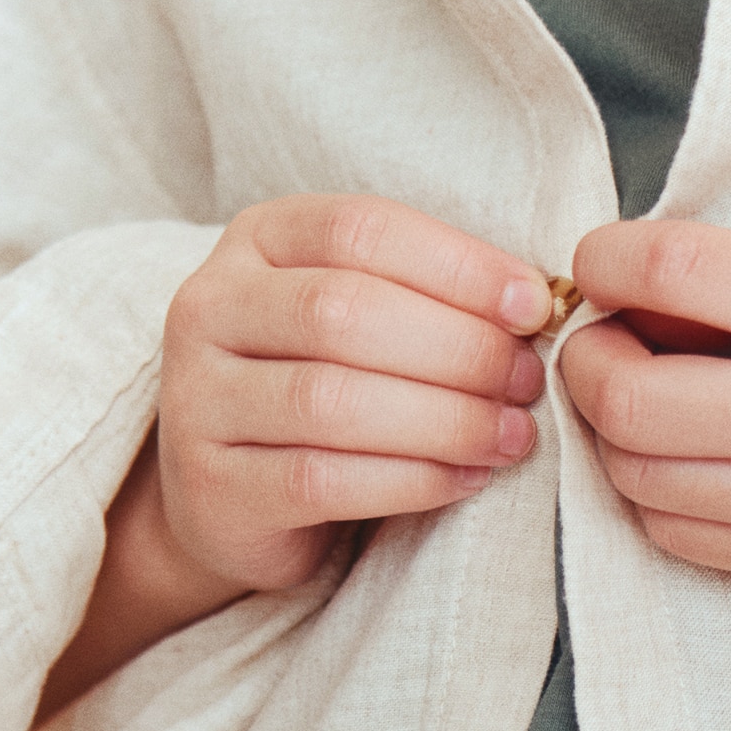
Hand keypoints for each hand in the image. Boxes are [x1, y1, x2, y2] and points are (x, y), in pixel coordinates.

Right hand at [156, 197, 557, 592]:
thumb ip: (421, 297)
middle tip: (526, 382)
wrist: (227, 499)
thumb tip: (530, 302)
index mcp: (255, 240)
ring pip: (332, 400)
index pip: (359, 230)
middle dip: (456, 348)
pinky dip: (410, 480)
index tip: (532, 305)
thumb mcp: (356, 320)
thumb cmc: (317, 394)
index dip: (455, 266)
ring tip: (511, 435)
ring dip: (443, 419)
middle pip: (344, 312)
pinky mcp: (214, 487)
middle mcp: (210, 307)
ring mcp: (198, 399)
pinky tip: (467, 478)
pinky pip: (322, 480)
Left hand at [559, 223, 730, 604]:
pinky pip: (680, 536)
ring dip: (616, 436)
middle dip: (591, 365)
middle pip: (631, 401)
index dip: (606, 260)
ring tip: (646, 403)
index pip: (676, 270)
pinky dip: (655, 494)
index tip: (600, 264)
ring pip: (640, 480)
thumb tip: (631, 298)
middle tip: (608, 345)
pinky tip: (684, 462)